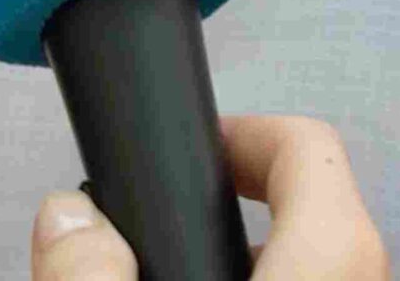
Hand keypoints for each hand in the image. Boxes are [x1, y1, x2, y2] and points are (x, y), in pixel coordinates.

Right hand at [29, 115, 386, 280]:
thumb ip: (90, 271)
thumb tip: (68, 221)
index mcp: (331, 259)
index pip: (309, 145)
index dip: (241, 132)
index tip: (190, 149)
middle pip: (314, 208)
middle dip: (235, 207)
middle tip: (168, 221)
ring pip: (313, 264)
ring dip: (249, 261)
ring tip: (174, 271)